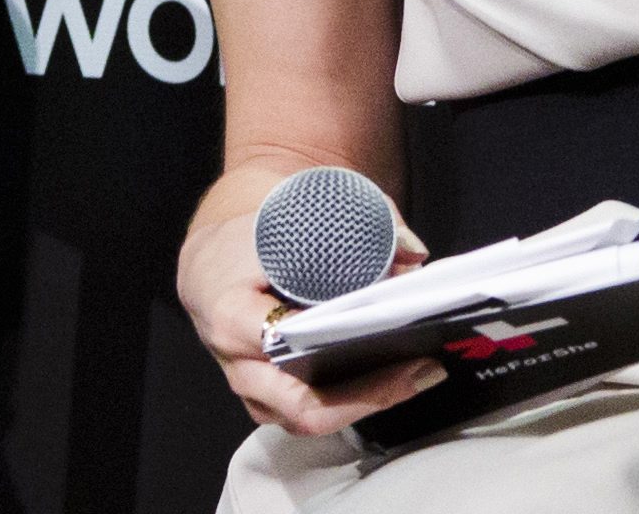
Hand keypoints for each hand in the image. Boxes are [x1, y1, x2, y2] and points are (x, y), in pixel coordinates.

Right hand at [178, 177, 438, 435]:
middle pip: (303, 405)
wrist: (213, 264)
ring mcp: (252, 390)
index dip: (333, 349)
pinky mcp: (269, 399)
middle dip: (370, 394)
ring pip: (310, 418)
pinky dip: (355, 400)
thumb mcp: (294, 219)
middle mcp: (238, 366)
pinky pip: (312, 412)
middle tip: (425, 369)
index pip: (283, 348)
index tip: (389, 336)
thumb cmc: (254, 240)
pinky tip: (398, 375)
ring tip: (422, 373)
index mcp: (233, 317)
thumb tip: (413, 256)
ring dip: (369, 402)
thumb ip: (359, 229)